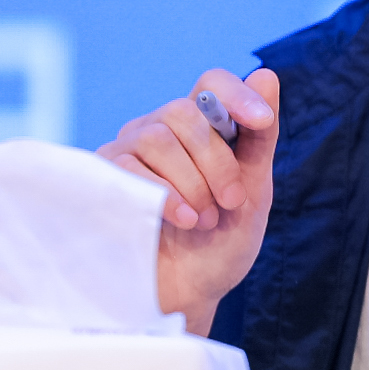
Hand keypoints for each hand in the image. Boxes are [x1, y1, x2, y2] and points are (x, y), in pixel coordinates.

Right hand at [99, 67, 279, 333]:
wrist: (188, 294)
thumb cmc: (220, 242)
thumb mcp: (253, 193)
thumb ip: (258, 138)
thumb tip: (266, 75)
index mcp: (201, 128)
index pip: (211, 83)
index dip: (235, 94)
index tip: (260, 121)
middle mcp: (160, 130)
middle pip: (184, 111)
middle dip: (216, 160)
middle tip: (231, 201)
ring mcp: (128, 152)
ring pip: (156, 137)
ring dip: (192, 182)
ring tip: (204, 220)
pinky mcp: (103, 179)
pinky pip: (128, 167)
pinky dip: (164, 194)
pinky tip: (183, 219)